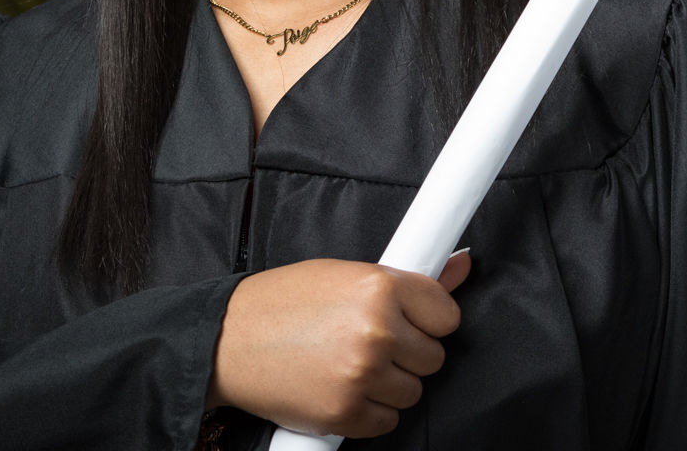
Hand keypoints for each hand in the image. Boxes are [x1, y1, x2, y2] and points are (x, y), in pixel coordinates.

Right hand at [206, 251, 471, 437]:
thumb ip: (406, 278)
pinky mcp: (346, 413)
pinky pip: (386, 421)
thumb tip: (461, 266)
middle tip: (367, 341)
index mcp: (378, 286)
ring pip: (412, 392)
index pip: (446, 315)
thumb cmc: (281, 302)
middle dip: (406, 352)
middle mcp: (376, 330)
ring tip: (347, 363)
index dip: (427, 319)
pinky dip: (368, 411)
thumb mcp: (342, 273)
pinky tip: (339, 387)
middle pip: (433, 357)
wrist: (225, 341)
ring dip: (387, 384)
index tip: (409, 320)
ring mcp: (362, 375)